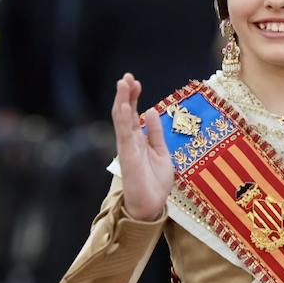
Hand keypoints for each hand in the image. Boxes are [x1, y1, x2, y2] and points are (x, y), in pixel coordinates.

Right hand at [112, 73, 171, 220]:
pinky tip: (124, 106)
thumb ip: (156, 133)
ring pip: (121, 120)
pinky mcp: (128, 156)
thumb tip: (150, 110)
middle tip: (127, 76)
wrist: (152, 205)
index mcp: (138, 139)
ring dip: (122, 101)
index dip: (133, 97)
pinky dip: (123, 120)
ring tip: (123, 83)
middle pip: (125, 112)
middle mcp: (130, 141)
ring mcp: (127, 148)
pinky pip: (124, 135)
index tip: (136, 82)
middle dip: (125, 94)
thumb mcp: (162, 152)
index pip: (133, 113)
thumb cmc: (155, 182)